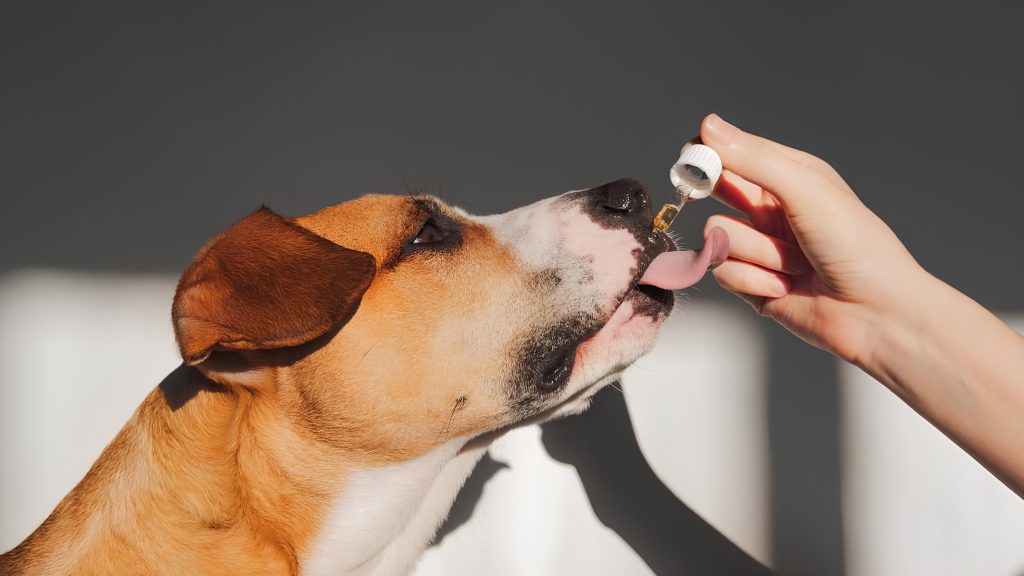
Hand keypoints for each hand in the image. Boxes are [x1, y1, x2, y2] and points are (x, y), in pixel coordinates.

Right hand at [698, 114, 929, 363]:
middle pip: (714, 191)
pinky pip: (723, 272)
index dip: (706, 154)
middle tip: (716, 198)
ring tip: (792, 263)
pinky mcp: (750, 282)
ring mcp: (758, 246)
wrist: (876, 314)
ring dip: (753, 251)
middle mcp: (769, 208)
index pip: (732, 152)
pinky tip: (785, 286)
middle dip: (715, 202)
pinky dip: (753, 280)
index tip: (690, 159)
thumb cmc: (857, 246)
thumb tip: (709, 126)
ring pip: (717, 235)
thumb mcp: (806, 190)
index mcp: (788, 176)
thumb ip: (755, 160)